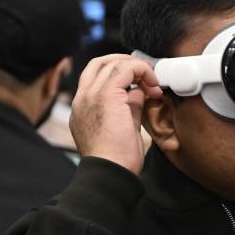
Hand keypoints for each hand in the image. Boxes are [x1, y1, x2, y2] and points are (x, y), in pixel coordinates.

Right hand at [69, 54, 162, 174]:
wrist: (110, 172)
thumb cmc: (117, 159)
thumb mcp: (124, 125)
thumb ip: (129, 105)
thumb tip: (139, 91)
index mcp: (83, 108)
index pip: (95, 76)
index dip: (118, 71)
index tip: (139, 82)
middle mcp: (82, 98)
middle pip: (99, 63)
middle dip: (125, 62)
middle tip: (146, 74)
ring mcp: (91, 95)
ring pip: (113, 63)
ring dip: (138, 68)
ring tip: (153, 83)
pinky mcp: (105, 96)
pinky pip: (125, 69)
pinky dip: (142, 71)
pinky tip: (152, 86)